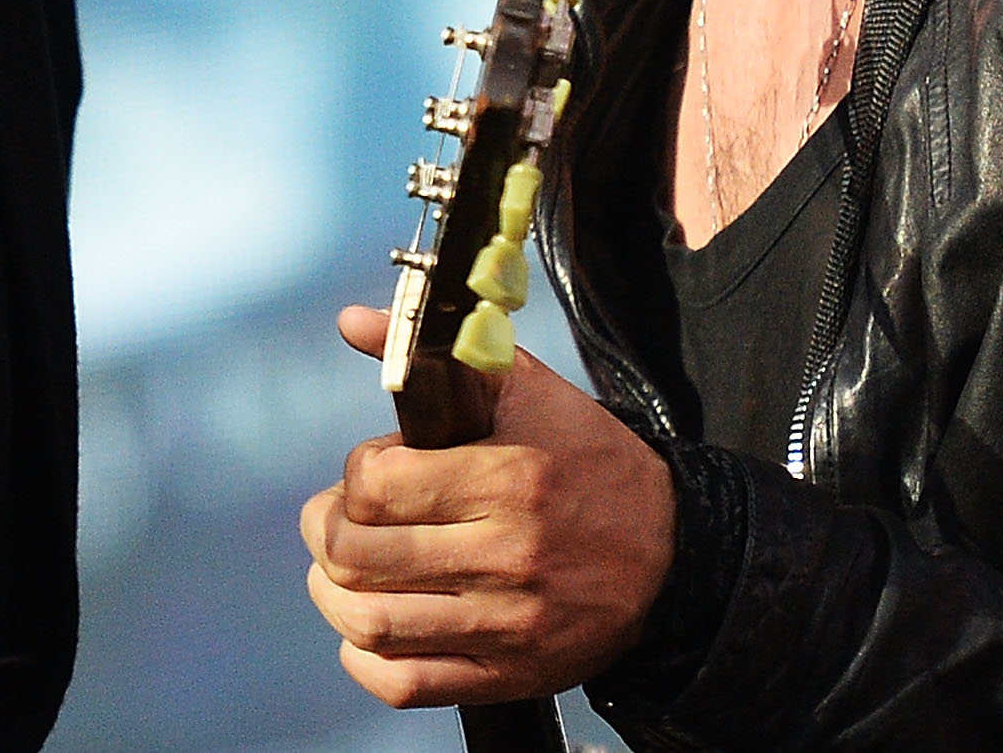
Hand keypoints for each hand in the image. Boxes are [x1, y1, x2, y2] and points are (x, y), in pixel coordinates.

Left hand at [300, 304, 675, 706]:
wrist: (673, 555)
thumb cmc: (591, 464)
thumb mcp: (525, 390)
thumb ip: (437, 354)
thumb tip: (352, 320)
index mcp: (510, 479)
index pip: (374, 485)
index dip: (356, 474)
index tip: (376, 470)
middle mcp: (507, 556)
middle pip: (357, 557)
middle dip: (329, 530)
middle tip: (342, 518)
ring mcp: (507, 625)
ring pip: (368, 624)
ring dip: (335, 594)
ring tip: (350, 568)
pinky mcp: (507, 675)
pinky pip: (402, 684)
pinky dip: (365, 658)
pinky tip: (375, 625)